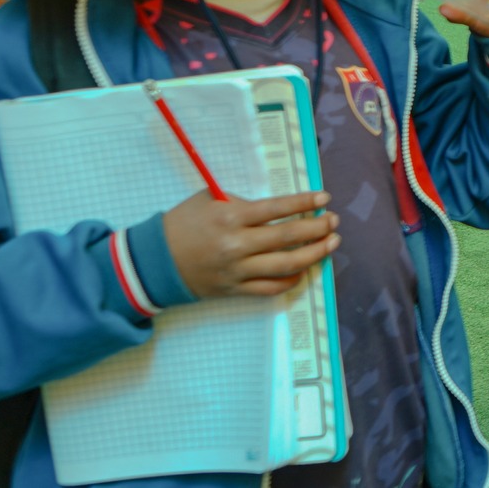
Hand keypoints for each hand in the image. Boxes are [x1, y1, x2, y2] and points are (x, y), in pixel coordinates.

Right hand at [163, 189, 337, 298]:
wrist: (154, 261)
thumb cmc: (183, 223)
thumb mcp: (210, 200)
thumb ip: (242, 202)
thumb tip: (278, 205)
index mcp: (231, 217)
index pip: (277, 208)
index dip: (305, 203)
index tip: (325, 198)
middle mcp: (237, 245)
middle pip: (288, 237)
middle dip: (317, 228)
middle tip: (333, 221)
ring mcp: (237, 271)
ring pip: (285, 265)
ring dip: (314, 254)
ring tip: (331, 243)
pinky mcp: (234, 290)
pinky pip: (270, 288)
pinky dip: (291, 280)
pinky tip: (305, 269)